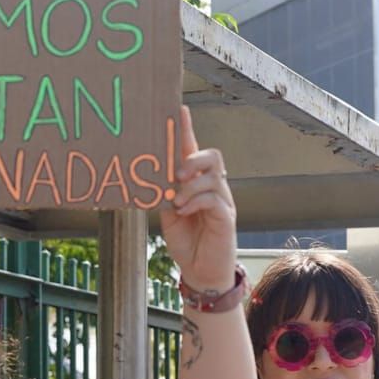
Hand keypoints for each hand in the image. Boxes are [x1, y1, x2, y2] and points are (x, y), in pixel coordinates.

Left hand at [159, 106, 237, 293]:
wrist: (200, 270)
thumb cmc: (186, 240)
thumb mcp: (168, 213)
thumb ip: (163, 194)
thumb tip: (153, 177)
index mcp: (196, 183)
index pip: (193, 149)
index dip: (187, 129)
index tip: (179, 109)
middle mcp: (213, 187)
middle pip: (212, 155)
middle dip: (193, 159)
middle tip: (176, 175)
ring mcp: (222, 201)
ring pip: (214, 175)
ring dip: (191, 185)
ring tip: (177, 202)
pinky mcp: (226, 217)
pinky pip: (214, 198)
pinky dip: (195, 201)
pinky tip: (183, 211)